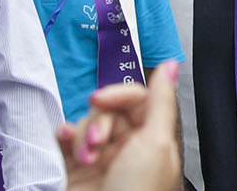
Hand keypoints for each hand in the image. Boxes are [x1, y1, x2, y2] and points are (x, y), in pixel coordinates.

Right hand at [58, 60, 181, 190]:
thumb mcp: (157, 142)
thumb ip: (161, 100)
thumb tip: (172, 65)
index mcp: (154, 139)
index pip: (137, 98)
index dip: (118, 95)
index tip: (101, 99)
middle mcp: (129, 148)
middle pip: (109, 110)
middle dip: (99, 122)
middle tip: (97, 143)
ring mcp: (102, 160)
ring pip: (86, 123)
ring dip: (82, 135)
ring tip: (86, 157)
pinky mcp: (77, 171)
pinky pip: (67, 142)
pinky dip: (64, 138)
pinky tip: (65, 141)